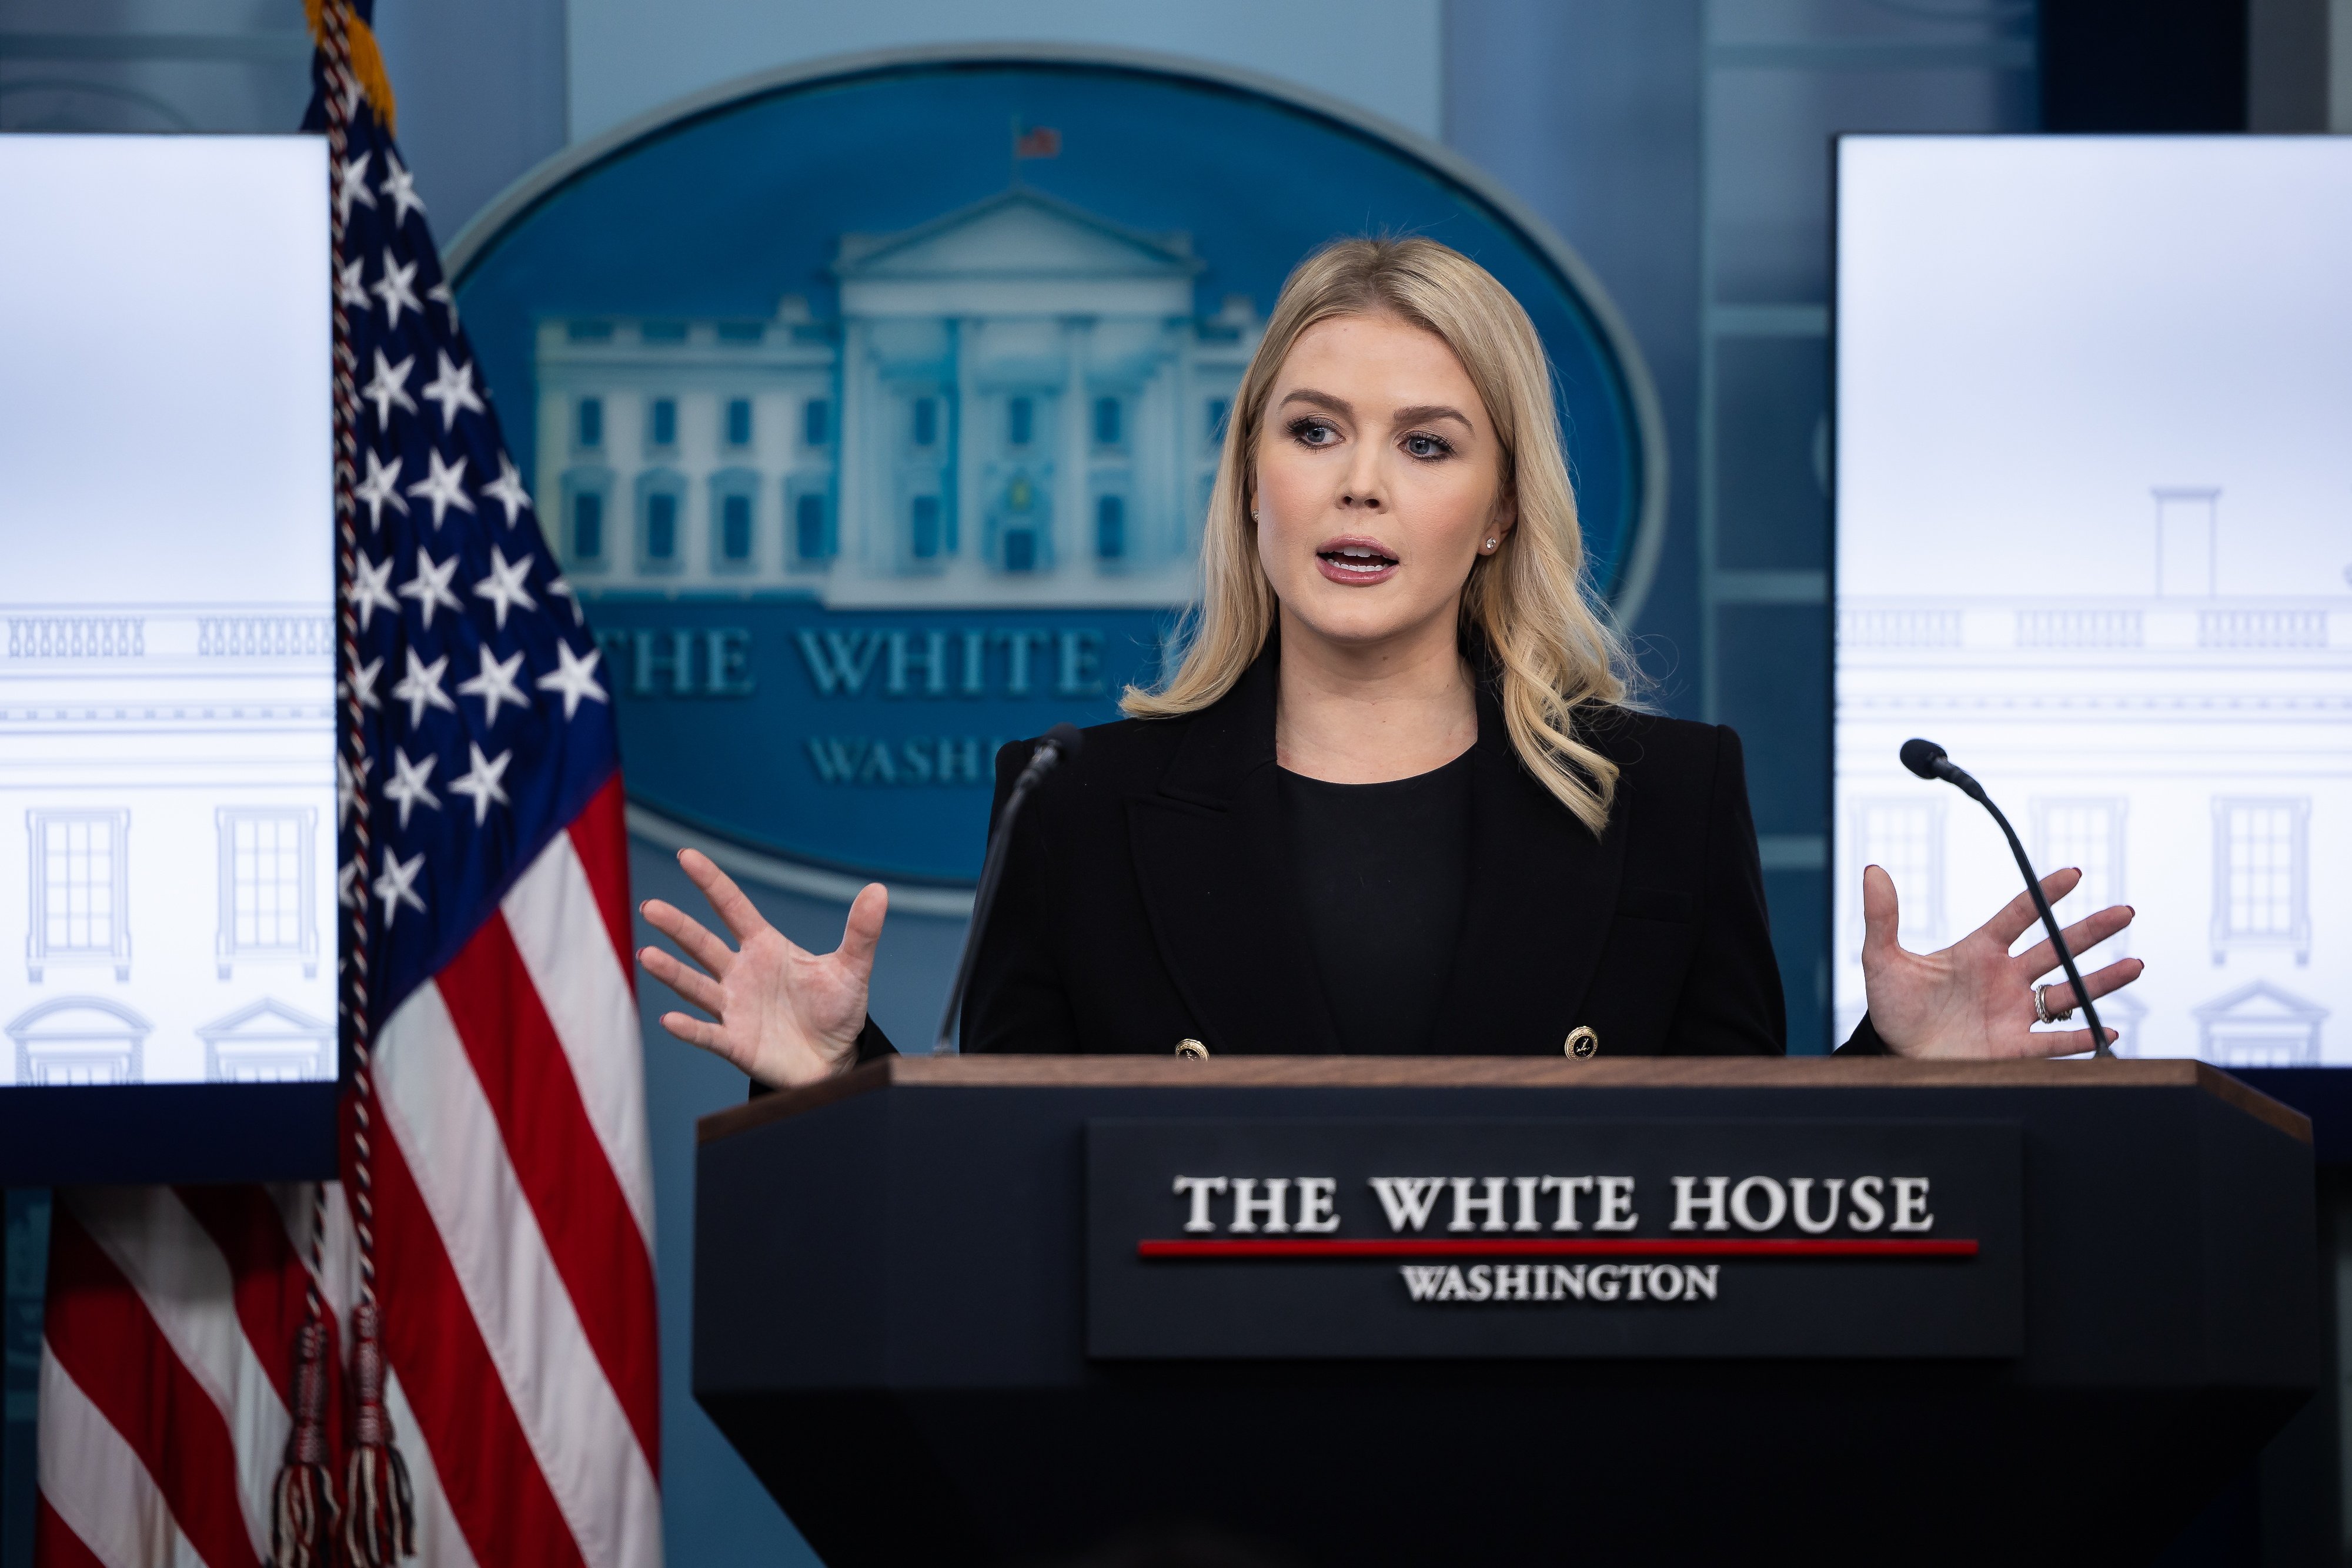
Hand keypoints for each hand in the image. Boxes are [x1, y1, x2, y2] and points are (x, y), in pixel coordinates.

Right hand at [637, 848, 886, 1088]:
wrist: (834, 1060)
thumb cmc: (837, 1010)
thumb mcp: (851, 969)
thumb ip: (861, 932)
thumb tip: (880, 889)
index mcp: (766, 948)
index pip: (732, 907)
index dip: (711, 882)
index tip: (686, 855)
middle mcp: (741, 973)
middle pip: (703, 944)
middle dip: (678, 926)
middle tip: (651, 907)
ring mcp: (734, 1007)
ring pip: (696, 985)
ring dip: (672, 972)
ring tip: (647, 955)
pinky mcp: (735, 1043)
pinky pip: (707, 1034)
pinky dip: (689, 1028)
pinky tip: (670, 1019)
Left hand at [1860, 864, 2143, 1058]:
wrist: (1893, 1054)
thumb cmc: (1892, 1007)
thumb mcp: (1882, 959)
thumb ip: (1882, 917)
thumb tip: (1872, 871)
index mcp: (1979, 951)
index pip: (2019, 915)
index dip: (2045, 894)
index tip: (2074, 873)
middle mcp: (2004, 979)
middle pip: (2056, 948)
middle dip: (2091, 931)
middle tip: (2125, 912)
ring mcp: (2014, 1013)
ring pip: (2067, 992)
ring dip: (2100, 981)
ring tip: (2134, 965)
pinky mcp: (2014, 1047)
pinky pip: (2055, 1042)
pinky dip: (2080, 1038)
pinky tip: (2105, 1029)